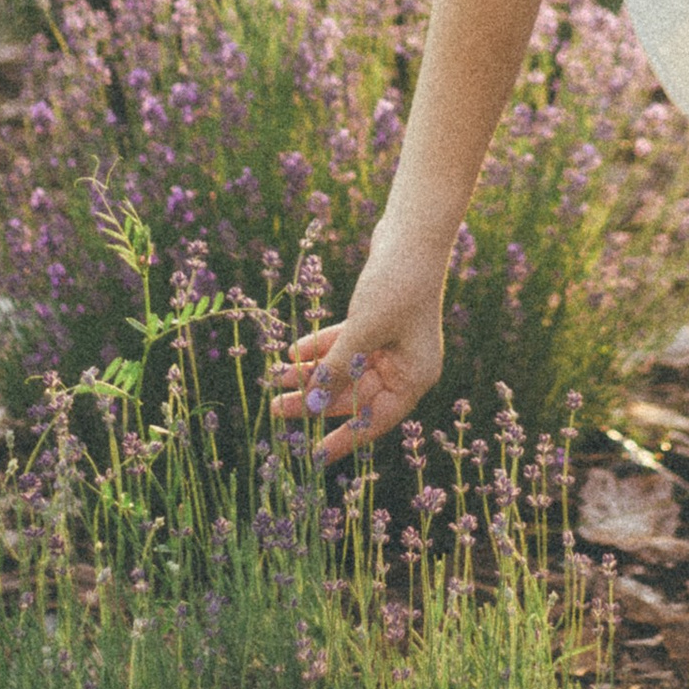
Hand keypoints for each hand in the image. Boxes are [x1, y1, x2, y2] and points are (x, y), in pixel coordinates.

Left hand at [276, 236, 448, 465]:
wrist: (410, 233)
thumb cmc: (396, 285)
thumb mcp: (362, 332)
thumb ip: (336, 370)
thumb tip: (311, 406)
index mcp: (415, 376)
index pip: (376, 419)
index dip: (344, 437)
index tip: (314, 454)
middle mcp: (405, 365)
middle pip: (354, 394)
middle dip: (315, 398)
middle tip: (276, 407)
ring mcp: (391, 343)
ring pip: (344, 368)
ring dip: (311, 372)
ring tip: (274, 378)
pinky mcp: (377, 322)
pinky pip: (344, 345)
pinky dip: (320, 348)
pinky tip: (292, 352)